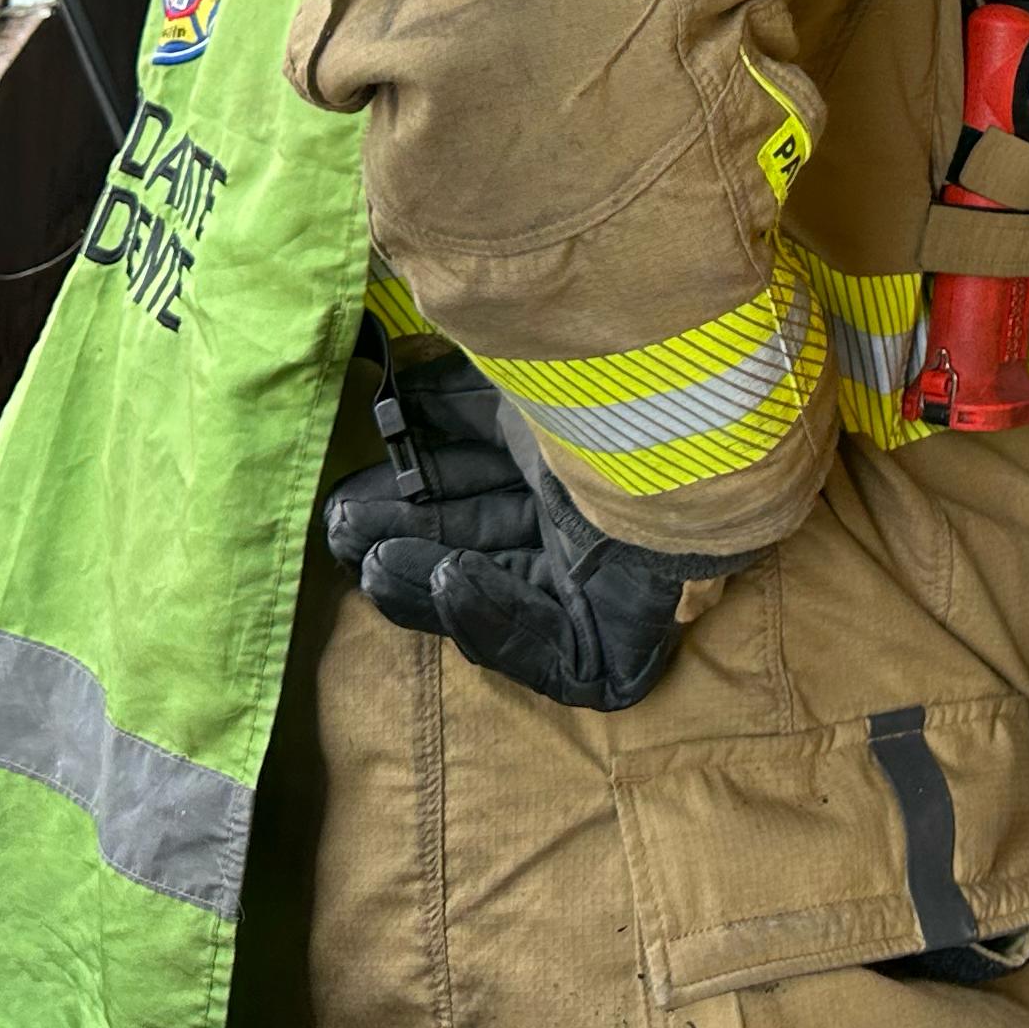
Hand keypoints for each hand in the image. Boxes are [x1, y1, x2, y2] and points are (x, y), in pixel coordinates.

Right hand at [325, 353, 695, 710]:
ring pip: (500, 595)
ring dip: (425, 578)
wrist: (690, 418)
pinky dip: (494, 618)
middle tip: (338, 526)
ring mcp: (608, 579)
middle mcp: (588, 516)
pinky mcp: (624, 639)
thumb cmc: (604, 386)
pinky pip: (549, 649)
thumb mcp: (515, 379)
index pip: (479, 482)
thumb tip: (392, 378)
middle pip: (479, 539)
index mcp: (570, 454)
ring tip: (369, 561)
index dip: (413, 485)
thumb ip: (454, 389)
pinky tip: (452, 578)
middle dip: (402, 535)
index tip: (352, 485)